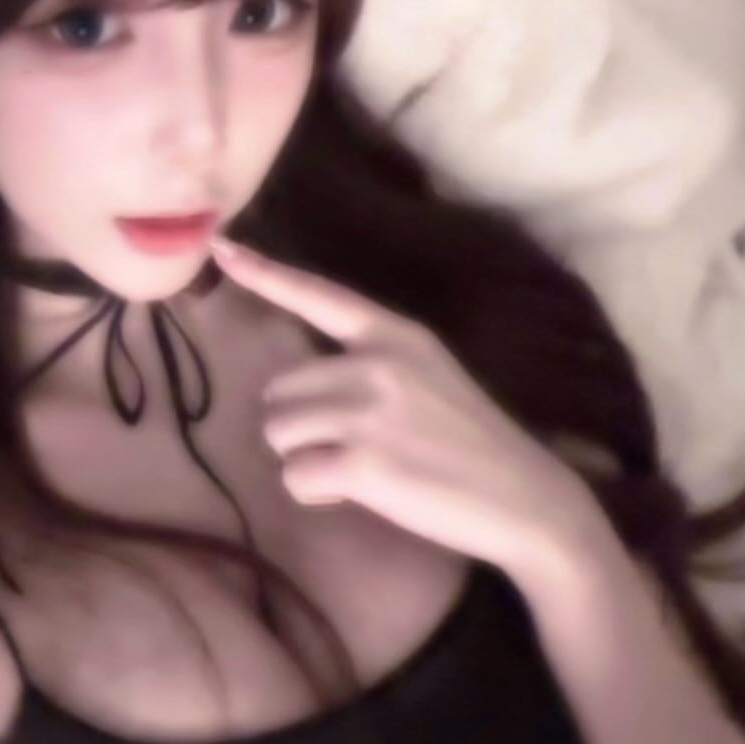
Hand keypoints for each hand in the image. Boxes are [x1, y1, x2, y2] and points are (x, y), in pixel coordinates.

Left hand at [213, 237, 603, 585]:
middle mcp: (377, 363)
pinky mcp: (362, 462)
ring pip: (279, 434)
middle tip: (352, 449)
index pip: (318, 295)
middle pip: (278, 391)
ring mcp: (369, 412)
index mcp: (396, 334)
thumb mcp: (430, 377)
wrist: (524, 498)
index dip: (263, 273)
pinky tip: (358, 493)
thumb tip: (302, 388)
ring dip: (304, 460)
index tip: (220, 246)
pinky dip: (315, 494)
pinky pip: (295, 477)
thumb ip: (372, 365)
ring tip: (358, 470)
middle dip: (299, 428)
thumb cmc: (472, 445)